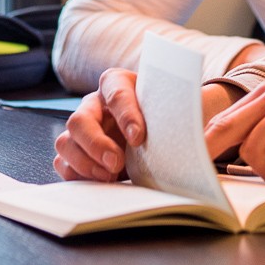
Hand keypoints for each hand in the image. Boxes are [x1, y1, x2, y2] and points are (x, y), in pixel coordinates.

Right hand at [53, 68, 241, 181]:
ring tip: (110, 177)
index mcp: (118, 83)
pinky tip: (100, 181)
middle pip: (79, 119)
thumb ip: (181, 116)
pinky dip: (77, 174)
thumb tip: (201, 139)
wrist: (163, 126)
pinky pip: (64, 162)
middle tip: (117, 163)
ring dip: (84, 162)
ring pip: (66, 141)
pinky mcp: (77, 151)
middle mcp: (94, 103)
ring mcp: (83, 128)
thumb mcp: (179, 109)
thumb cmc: (169, 114)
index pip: (116, 93)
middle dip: (96, 143)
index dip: (126, 115)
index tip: (139, 137)